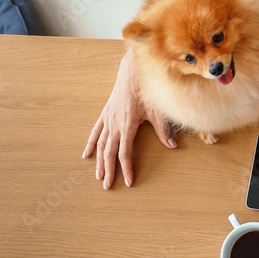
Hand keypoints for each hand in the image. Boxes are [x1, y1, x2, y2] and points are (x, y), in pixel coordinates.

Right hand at [82, 49, 176, 188]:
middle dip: (109, 170)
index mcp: (127, 125)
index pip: (125, 152)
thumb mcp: (157, 110)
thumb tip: (172, 145)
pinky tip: (86, 154)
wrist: (132, 71)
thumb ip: (162, 129)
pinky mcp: (105, 113)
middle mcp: (115, 124)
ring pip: (101, 144)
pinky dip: (91, 143)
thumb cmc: (146, 89)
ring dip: (99, 160)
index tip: (128, 182)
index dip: (126, 168)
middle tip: (107, 186)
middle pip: (110, 152)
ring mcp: (108, 118)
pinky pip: (95, 131)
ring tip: (98, 175)